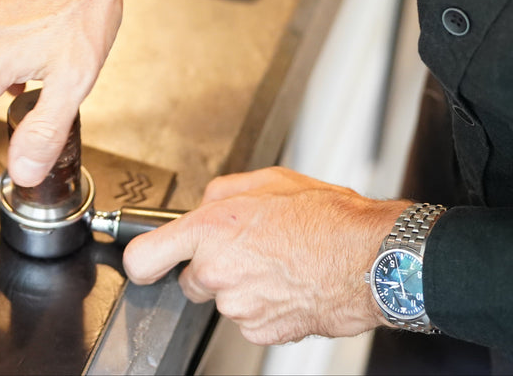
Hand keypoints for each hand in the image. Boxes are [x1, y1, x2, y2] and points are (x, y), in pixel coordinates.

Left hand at [123, 167, 407, 344]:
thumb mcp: (268, 181)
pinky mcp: (260, 332)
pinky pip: (250, 317)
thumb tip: (205, 206)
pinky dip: (264, 303)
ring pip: (225, 298)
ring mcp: (239, 308)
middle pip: (191, 280)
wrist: (369, 259)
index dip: (143, 260)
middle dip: (211, 266)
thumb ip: (223, 193)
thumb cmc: (326, 217)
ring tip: (279, 260)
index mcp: (212, 229)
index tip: (148, 261)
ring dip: (242, 283)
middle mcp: (218, 272)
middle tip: (247, 247)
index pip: (145, 258)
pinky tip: (288, 281)